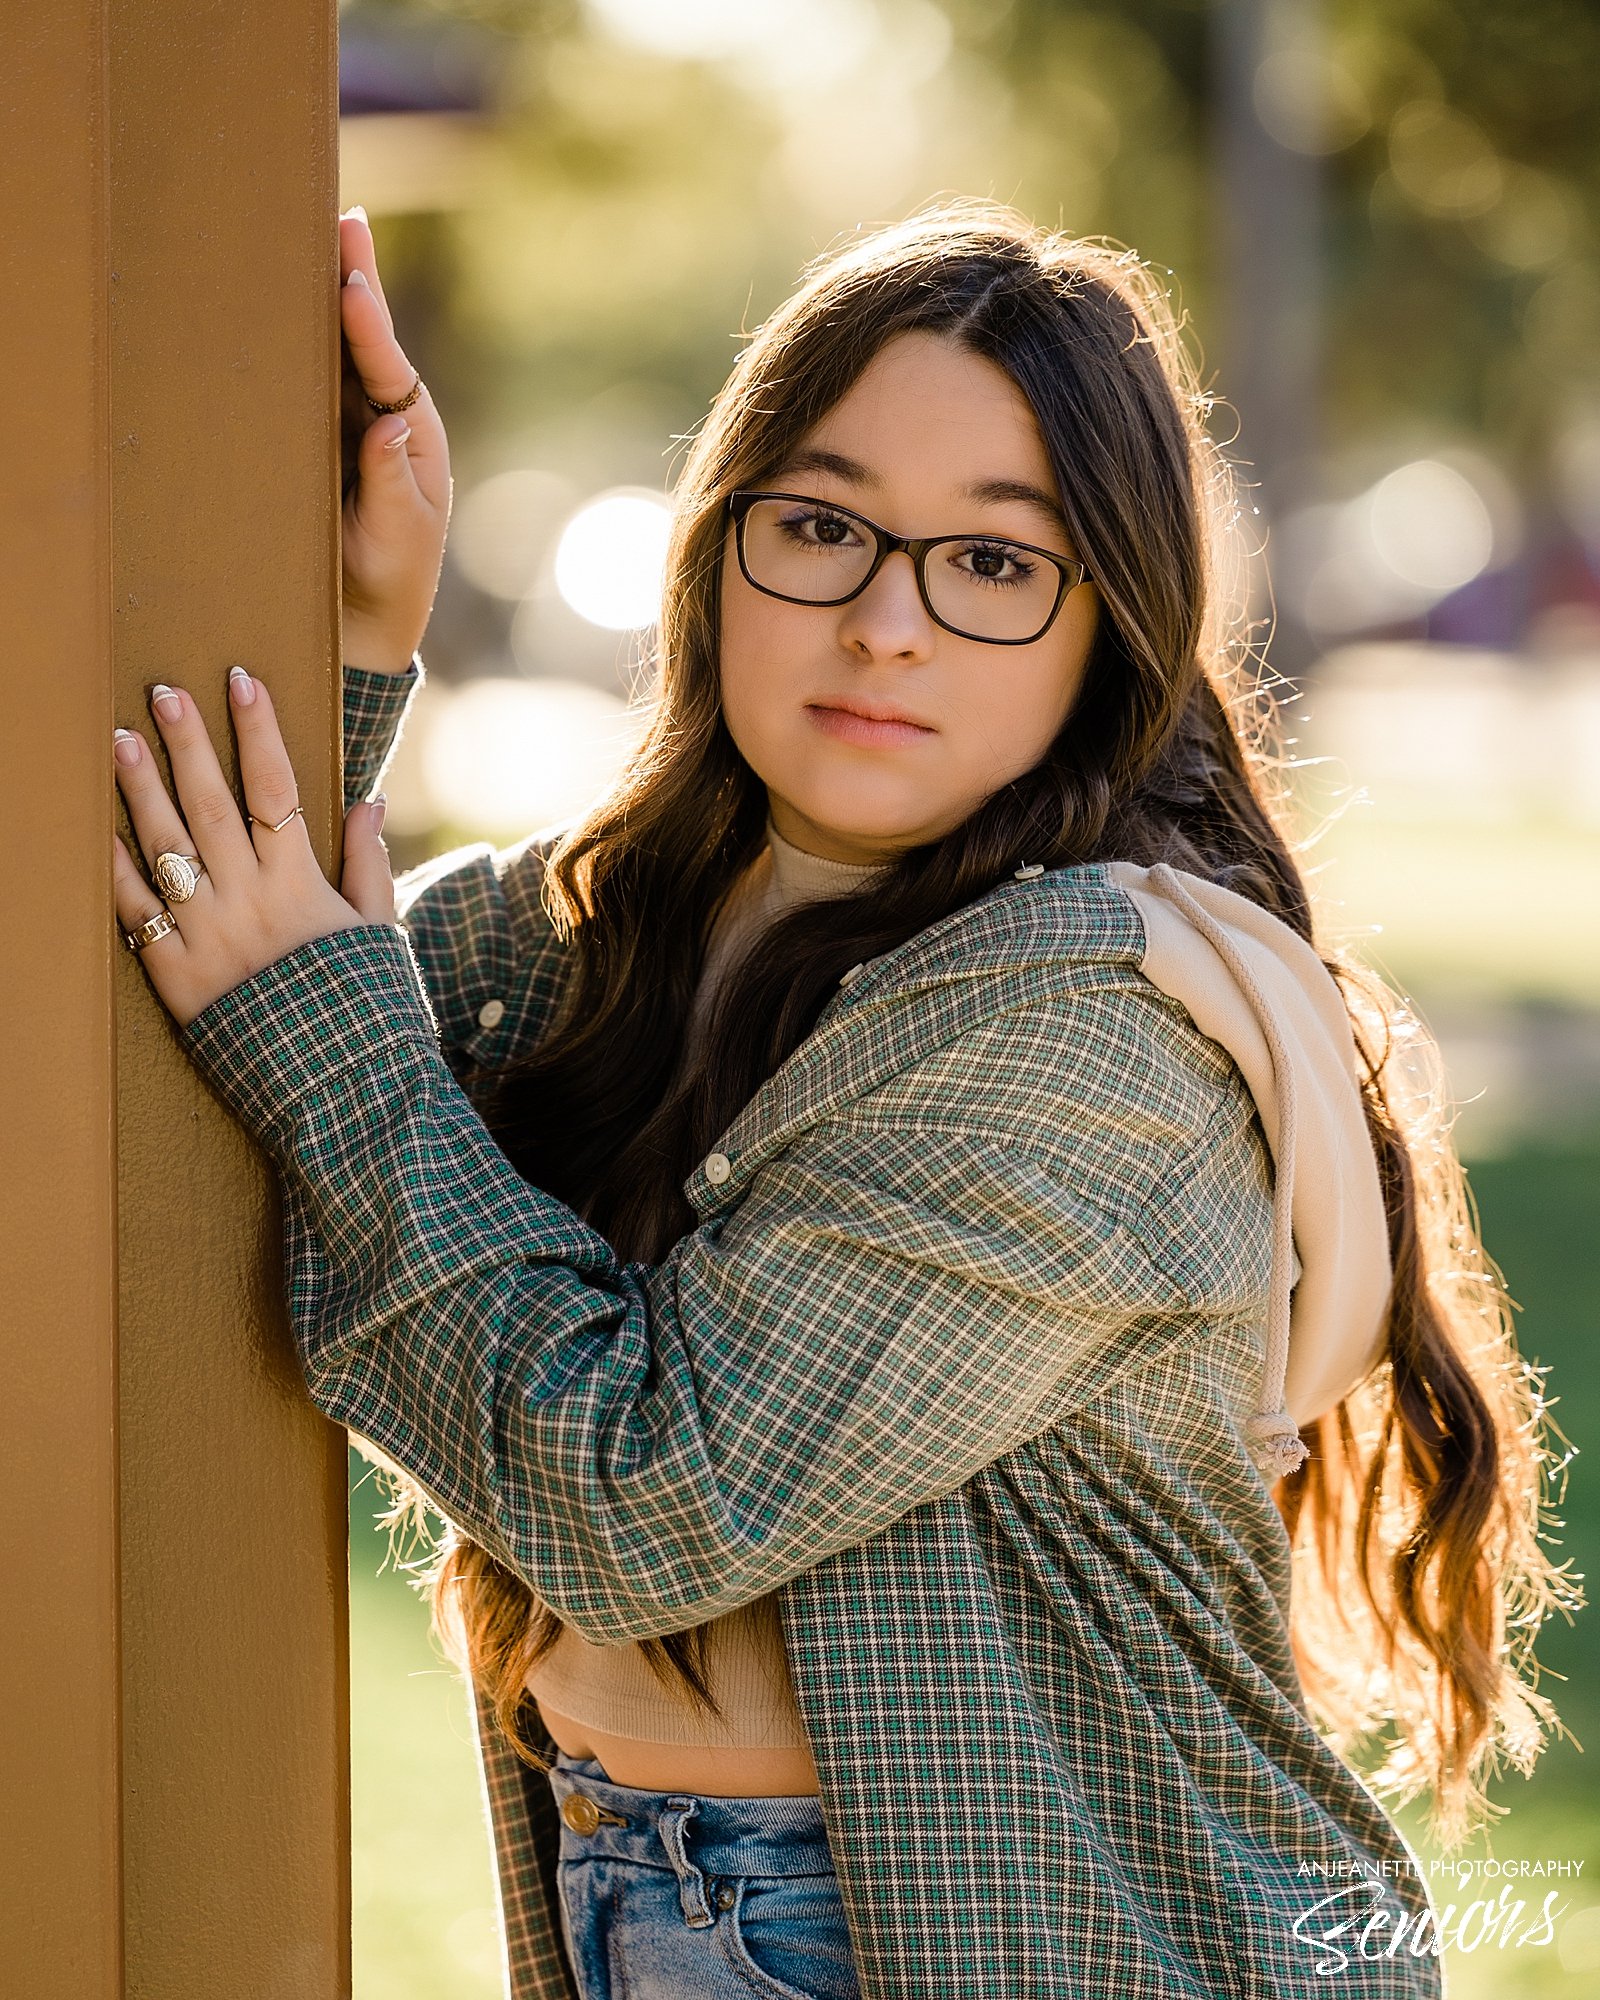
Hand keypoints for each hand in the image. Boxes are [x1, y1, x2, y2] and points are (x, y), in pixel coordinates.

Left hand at [113, 667, 397, 1029]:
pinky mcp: (175, 974)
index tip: (241, 680)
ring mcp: (208, 935)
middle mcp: (251, 900)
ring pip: (167, 848)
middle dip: (190, 743)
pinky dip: (115, 869)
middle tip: (164, 691)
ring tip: (122, 740)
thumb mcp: (379, 932)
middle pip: (213, 805)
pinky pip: (136, 913)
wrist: (340, 1087)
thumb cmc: (366, 1008)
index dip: (258, 730)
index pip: (277, 788)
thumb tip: (369, 802)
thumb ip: (368, 865)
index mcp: (302, 885)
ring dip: (142, 790)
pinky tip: (96, 828)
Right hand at [339, 206, 450, 671]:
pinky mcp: (319, 438)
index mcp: (412, 434)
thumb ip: (395, 483)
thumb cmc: (391, 576)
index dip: (369, 324)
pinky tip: (279, 299)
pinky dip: (296, 340)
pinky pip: (306, 382)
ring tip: (316, 231)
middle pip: (364, 338)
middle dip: (353, 277)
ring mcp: (349, 422)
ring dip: (322, 296)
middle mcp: (383, 415)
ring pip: (334, 351)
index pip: (389, 368)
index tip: (353, 281)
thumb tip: (393, 424)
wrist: (366, 615)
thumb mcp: (400, 536)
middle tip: (341, 215)